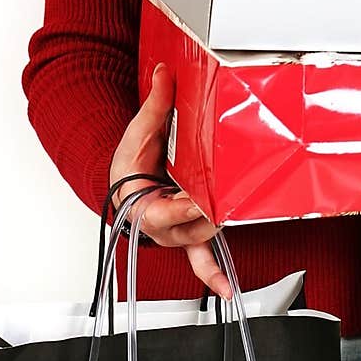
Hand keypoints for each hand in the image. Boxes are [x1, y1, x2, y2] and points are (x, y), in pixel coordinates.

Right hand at [109, 62, 231, 298]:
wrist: (123, 182)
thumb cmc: (129, 164)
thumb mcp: (139, 131)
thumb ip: (155, 104)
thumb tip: (165, 72)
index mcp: (142, 203)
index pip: (166, 211)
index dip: (186, 207)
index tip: (202, 199)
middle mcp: (161, 225)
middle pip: (190, 229)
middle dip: (210, 216)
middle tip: (228, 204)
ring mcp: (176, 234)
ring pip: (200, 241)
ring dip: (219, 228)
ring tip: (237, 214)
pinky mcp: (189, 236)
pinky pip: (200, 260)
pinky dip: (212, 275)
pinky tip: (227, 289)